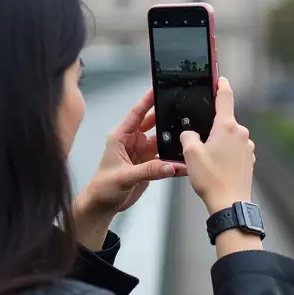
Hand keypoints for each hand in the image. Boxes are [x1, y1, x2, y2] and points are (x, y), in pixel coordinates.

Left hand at [73, 88, 185, 249]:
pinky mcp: (150, 165)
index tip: (159, 88)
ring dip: (173, 140)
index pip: (137, 114)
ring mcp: (142, 152)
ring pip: (162, 141)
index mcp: (121, 136)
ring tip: (190, 135)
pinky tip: (186, 159)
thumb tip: (171, 166)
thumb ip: (149, 170)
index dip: (148, 100)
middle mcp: (133, 141)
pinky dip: (175, 159)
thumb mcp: (124, 176)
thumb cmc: (103, 187)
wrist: (103, 206)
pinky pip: (165, 158)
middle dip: (166, 116)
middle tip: (184, 108)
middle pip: (153, 123)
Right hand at [179, 77, 254, 214]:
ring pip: (229, 138)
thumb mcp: (190, 154)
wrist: (230, 203)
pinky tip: (217, 169)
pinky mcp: (249, 160)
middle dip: (211, 130)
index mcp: (227, 127)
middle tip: (200, 147)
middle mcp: (241, 134)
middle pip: (223, 122)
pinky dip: (226, 156)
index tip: (220, 78)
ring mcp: (247, 147)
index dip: (221, 85)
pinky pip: (235, 151)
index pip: (225, 97)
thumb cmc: (211, 179)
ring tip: (208, 163)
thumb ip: (188, 136)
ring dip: (218, 145)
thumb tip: (190, 133)